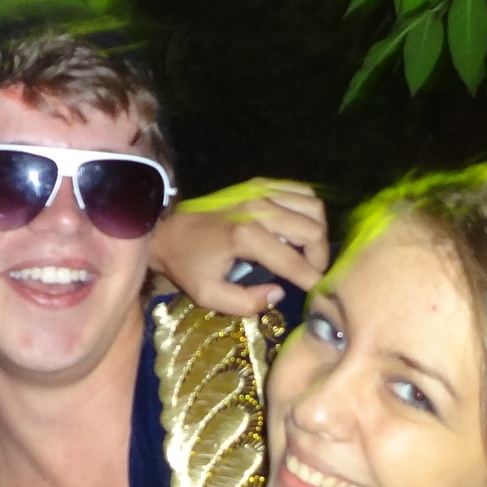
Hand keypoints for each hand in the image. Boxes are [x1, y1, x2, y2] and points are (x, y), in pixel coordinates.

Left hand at [147, 178, 328, 316]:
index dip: (312, 281)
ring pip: (313, 208)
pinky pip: (301, 192)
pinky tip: (299, 229)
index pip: (294, 262)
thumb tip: (278, 293)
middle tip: (312, 274)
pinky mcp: (260, 183)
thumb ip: (245, 302)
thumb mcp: (208, 295)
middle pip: (312, 231)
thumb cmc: (186, 264)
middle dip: (320, 258)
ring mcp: (260, 191)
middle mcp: (258, 208)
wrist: (165, 229)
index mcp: (245, 236)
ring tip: (307, 253)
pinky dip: (308, 211)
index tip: (321, 294)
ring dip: (317, 233)